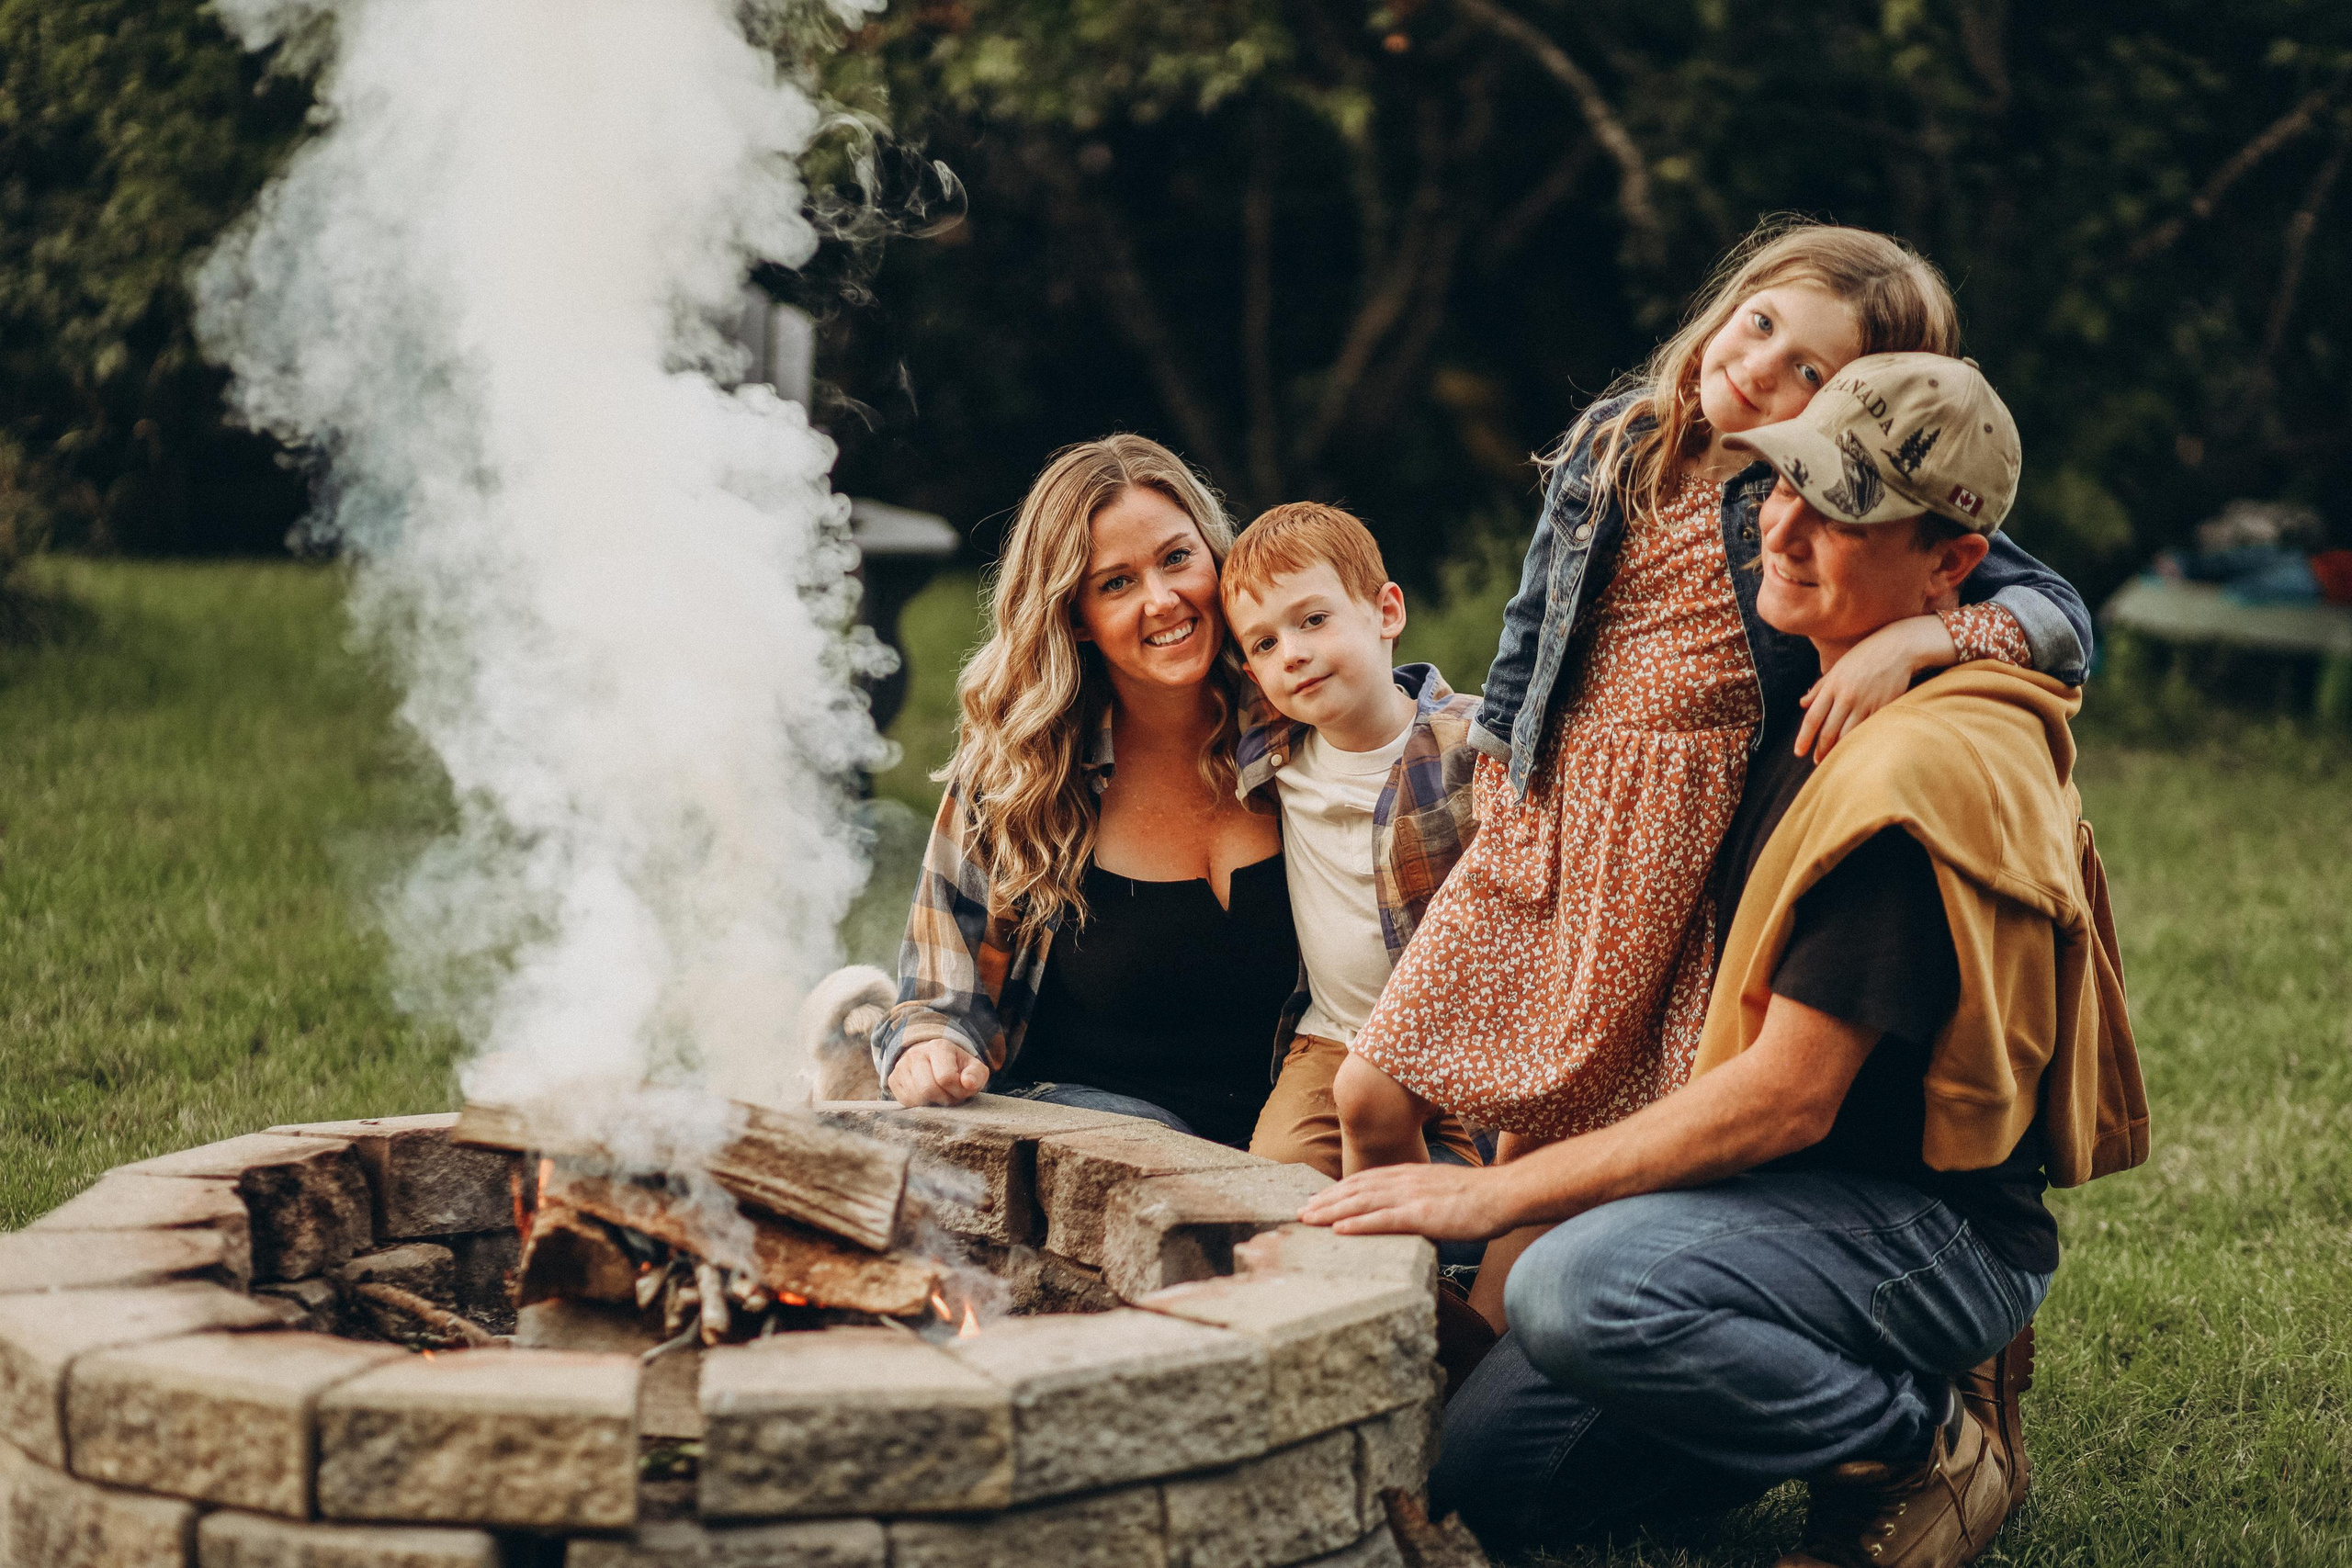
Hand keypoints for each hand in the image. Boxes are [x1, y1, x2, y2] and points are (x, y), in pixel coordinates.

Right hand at [886, 1040, 990, 1105]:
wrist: (933, 1061)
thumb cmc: (956, 1067)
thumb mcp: (973, 1068)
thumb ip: (976, 1075)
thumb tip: (968, 1083)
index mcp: (938, 1047)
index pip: (946, 1077)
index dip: (958, 1090)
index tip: (962, 1088)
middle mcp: (916, 1054)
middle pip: (928, 1089)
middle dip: (944, 1099)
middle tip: (951, 1096)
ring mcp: (901, 1066)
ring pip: (916, 1097)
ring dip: (932, 1103)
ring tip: (940, 1095)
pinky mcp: (893, 1080)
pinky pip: (906, 1102)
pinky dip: (920, 1105)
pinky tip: (928, 1097)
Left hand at [1296, 1162, 1525, 1241]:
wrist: (1504, 1194)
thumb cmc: (1478, 1198)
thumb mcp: (1441, 1190)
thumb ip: (1419, 1196)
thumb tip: (1407, 1210)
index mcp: (1409, 1174)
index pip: (1365, 1180)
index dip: (1338, 1190)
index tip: (1318, 1199)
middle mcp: (1405, 1181)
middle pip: (1356, 1189)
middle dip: (1326, 1201)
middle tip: (1301, 1212)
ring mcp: (1412, 1196)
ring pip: (1362, 1203)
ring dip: (1332, 1212)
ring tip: (1308, 1220)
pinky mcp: (1422, 1214)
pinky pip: (1384, 1220)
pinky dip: (1358, 1224)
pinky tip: (1339, 1230)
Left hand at [1795, 614, 1954, 759]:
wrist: (1896, 648)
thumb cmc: (1864, 656)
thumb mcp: (1837, 668)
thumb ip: (1819, 688)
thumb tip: (1802, 704)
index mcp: (1832, 686)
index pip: (1812, 718)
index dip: (1804, 738)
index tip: (1798, 752)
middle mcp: (1846, 696)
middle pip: (1829, 730)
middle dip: (1821, 749)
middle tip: (1817, 761)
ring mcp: (1865, 702)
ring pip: (1848, 733)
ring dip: (1838, 749)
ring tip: (1833, 759)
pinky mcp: (1883, 706)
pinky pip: (1868, 728)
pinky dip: (1859, 741)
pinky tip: (1855, 749)